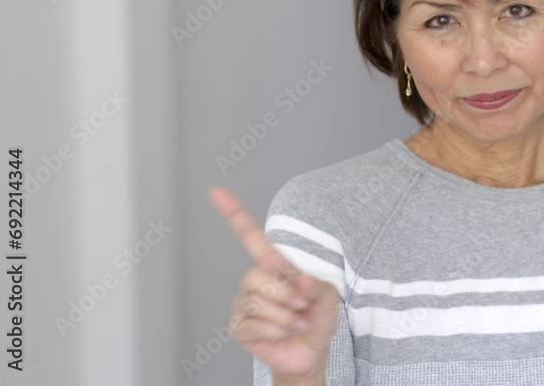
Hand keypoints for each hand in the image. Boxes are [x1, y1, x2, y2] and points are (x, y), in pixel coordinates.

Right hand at [210, 186, 340, 380]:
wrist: (310, 351)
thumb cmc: (317, 317)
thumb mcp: (328, 296)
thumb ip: (319, 284)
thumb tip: (300, 280)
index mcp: (274, 265)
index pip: (249, 236)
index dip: (233, 213)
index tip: (215, 191)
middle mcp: (254, 281)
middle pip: (256, 278)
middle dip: (285, 294)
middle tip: (303, 306)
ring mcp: (243, 304)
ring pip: (257, 304)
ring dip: (285, 316)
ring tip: (297, 321)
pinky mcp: (239, 327)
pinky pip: (253, 324)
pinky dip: (277, 330)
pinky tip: (284, 332)